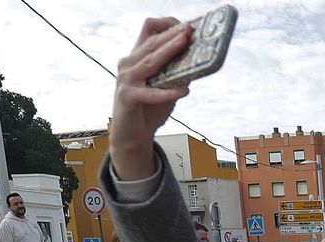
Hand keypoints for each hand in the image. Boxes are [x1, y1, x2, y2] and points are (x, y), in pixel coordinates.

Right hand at [109, 19, 193, 180]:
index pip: (148, 31)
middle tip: (189, 30)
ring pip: (150, 62)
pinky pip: (150, 93)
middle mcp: (128, 64)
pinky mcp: (127, 96)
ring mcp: (126, 79)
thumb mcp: (164, 85)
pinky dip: (168, 92)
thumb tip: (198, 61)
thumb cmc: (149, 108)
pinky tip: (183, 91)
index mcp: (136, 57)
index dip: (165, 25)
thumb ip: (175, 73)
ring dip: (169, 52)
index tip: (185, 25)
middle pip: (151, 43)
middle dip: (172, 35)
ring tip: (185, 45)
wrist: (132, 134)